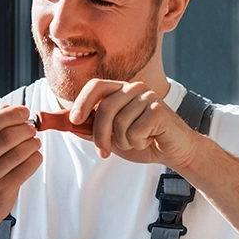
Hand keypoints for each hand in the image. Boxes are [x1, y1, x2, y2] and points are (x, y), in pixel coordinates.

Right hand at [0, 105, 42, 238]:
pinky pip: (26, 169)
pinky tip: (34, 156)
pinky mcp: (2, 191)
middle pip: (7, 137)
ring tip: (34, 142)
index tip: (23, 111)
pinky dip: (35, 159)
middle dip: (25, 129)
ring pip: (19, 152)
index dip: (10, 114)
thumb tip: (6, 109)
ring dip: (32, 143)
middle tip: (31, 129)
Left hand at [70, 79, 197, 167]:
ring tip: (137, 141)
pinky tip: (150, 140)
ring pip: (119, 123)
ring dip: (123, 142)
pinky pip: (134, 132)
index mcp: (121, 90)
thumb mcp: (111, 136)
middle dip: (100, 135)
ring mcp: (147, 97)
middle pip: (105, 108)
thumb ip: (90, 129)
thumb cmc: (142, 141)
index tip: (75, 120)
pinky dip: (139, 143)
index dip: (82, 102)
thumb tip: (65, 124)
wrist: (173, 150)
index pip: (96, 86)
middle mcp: (134, 89)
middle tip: (104, 152)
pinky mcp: (158, 110)